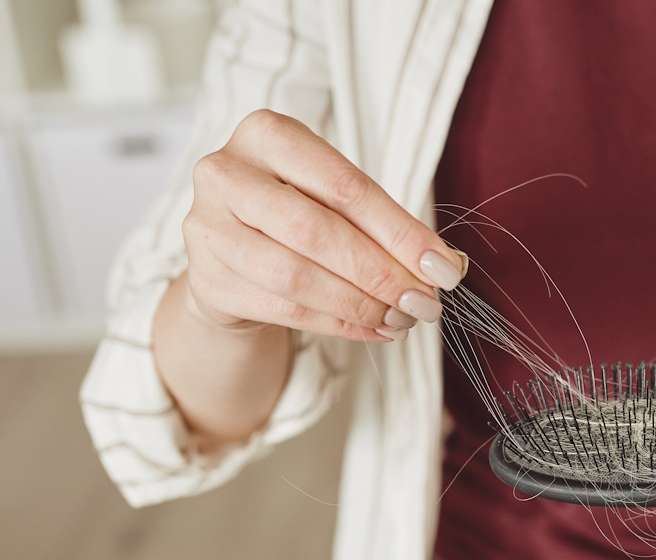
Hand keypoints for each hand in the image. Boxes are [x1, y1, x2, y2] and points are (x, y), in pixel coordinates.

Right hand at [180, 109, 466, 342]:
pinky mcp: (206, 279)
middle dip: (381, 273)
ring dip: (361, 305)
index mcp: (266, 134)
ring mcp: (207, 227)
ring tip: (402, 319)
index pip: (346, 187)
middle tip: (424, 302)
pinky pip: (285, 309)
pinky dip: (340, 324)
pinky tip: (375, 330)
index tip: (444, 269)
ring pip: (297, 277)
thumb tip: (449, 266)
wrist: (232, 253)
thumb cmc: (297, 215)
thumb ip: (389, 228)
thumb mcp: (339, 203)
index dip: (402, 233)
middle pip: (316, 231)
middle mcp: (226, 173)